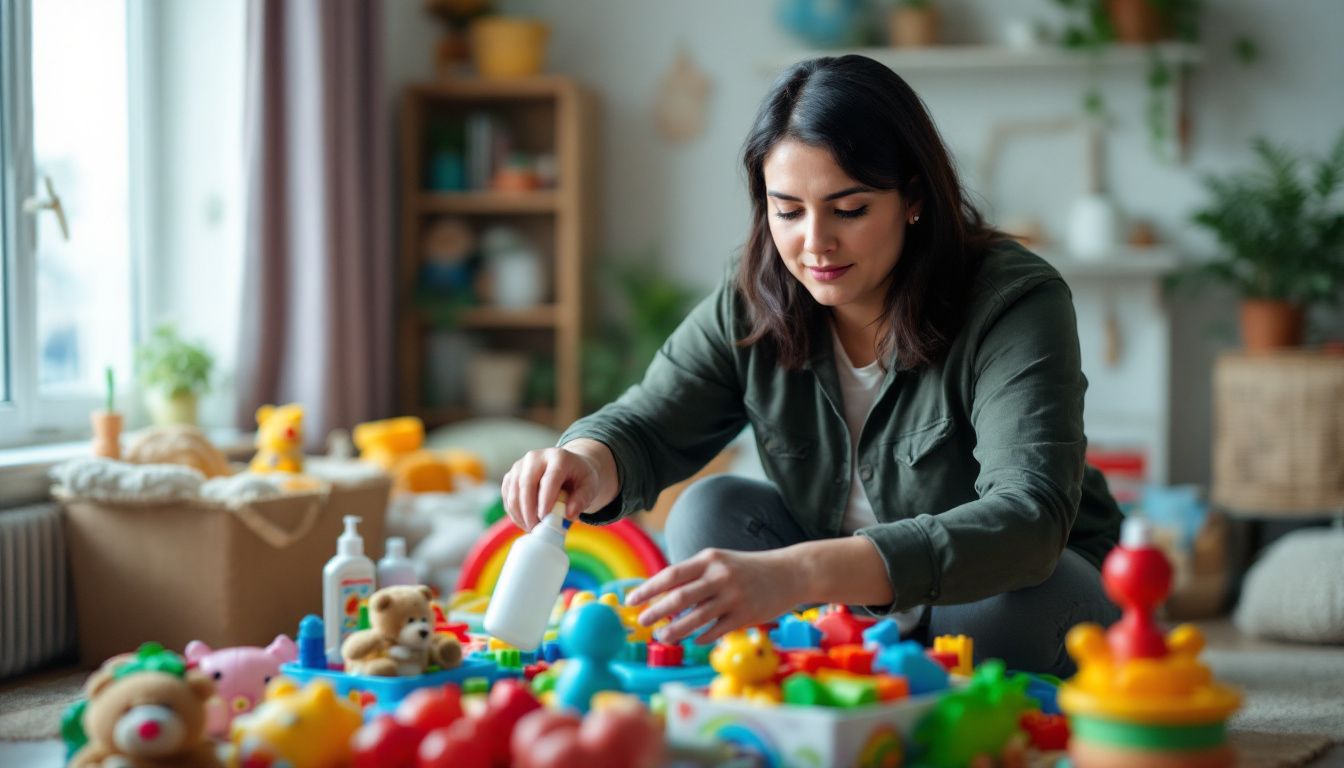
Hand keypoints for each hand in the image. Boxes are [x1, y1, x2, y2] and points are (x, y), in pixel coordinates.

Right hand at [500, 447, 599, 530]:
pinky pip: (507, 497)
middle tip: (535, 528)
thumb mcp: (589, 487)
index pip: (549, 478)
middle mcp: (536, 457)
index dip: (545, 499)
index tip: (544, 518)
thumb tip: (568, 515)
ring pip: (513, 492)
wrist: (568, 467)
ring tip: (532, 528)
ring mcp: (520, 465)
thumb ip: (581, 500)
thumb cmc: (579, 478)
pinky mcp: (511, 476)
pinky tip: (525, 522)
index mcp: (558, 457)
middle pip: (526, 484)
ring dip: (520, 514)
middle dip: (529, 510)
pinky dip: (514, 512)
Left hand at [625, 548, 802, 645]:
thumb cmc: (747, 569)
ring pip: (696, 617)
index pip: (671, 575)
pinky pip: (716, 630)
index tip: (632, 600)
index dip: (648, 589)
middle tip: (642, 622)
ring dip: (675, 630)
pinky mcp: (745, 614)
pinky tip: (693, 641)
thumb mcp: (720, 562)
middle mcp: (719, 576)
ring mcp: (733, 596)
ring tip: (662, 637)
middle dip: (656, 611)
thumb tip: (662, 595)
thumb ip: (694, 575)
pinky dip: (701, 637)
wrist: (789, 572)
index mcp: (709, 559)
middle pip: (679, 597)